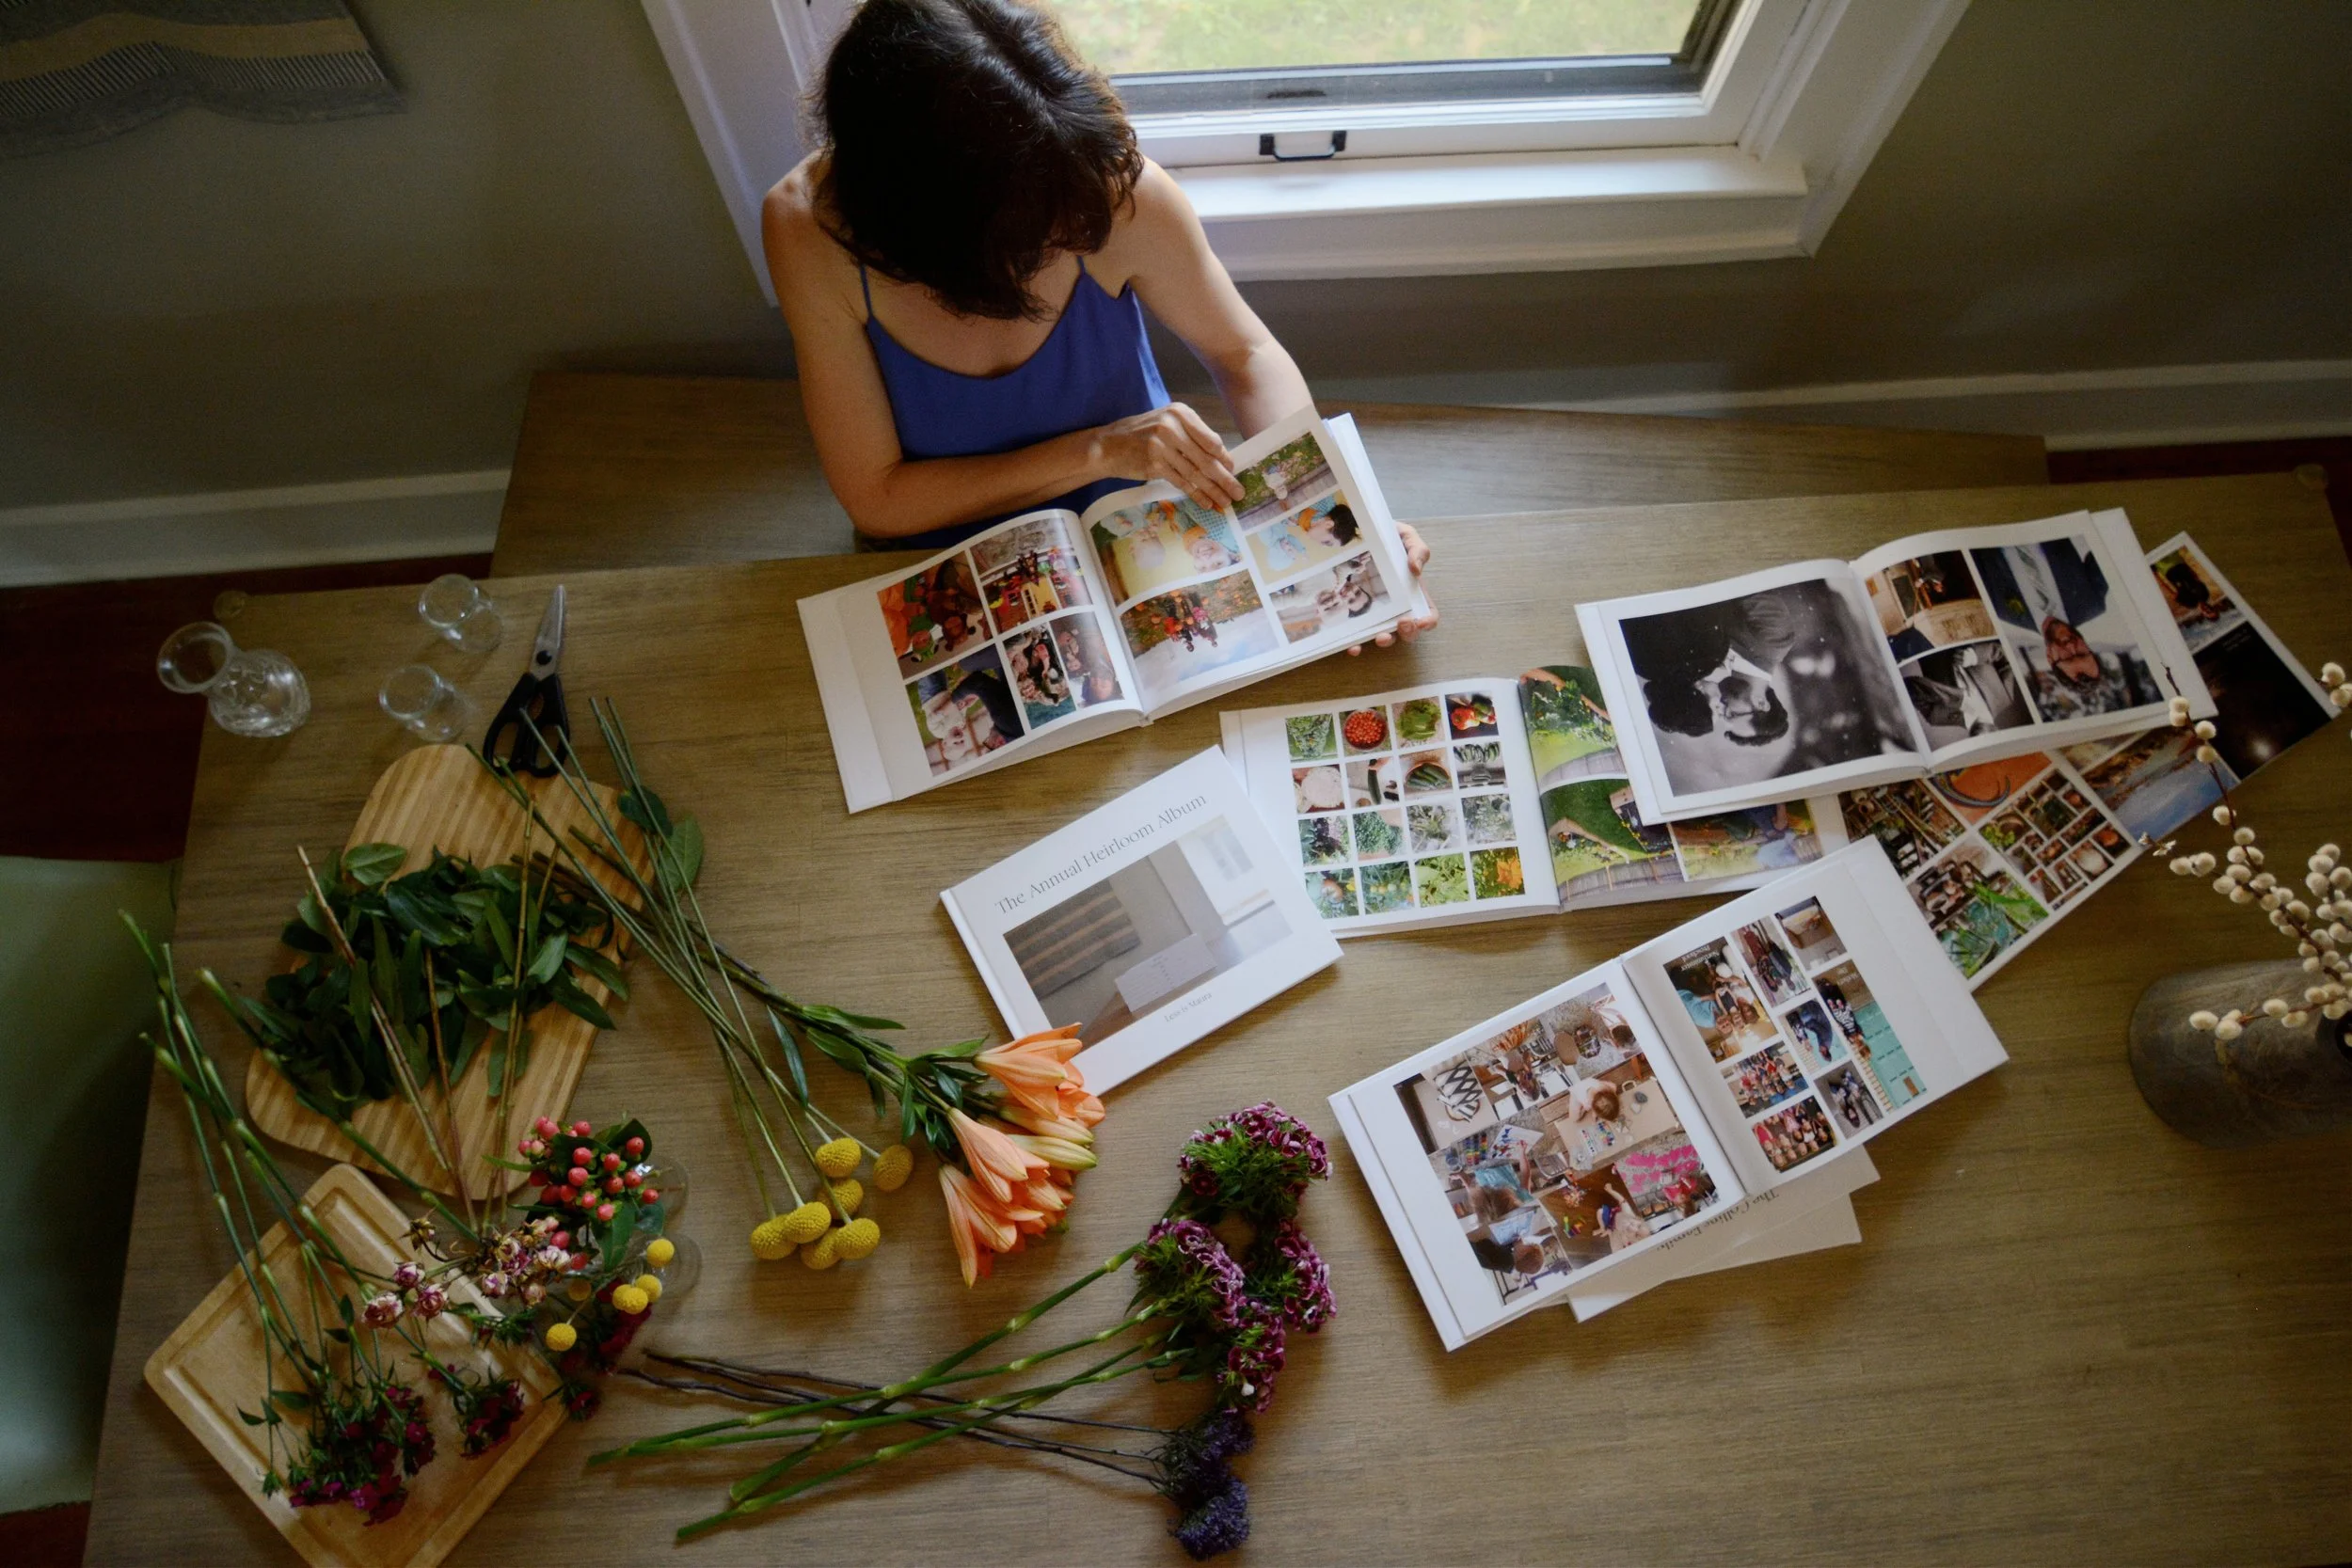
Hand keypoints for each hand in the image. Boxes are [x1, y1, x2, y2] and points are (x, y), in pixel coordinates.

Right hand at [1091, 403, 1244, 512]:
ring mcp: (1163, 445)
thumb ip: (1191, 436)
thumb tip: (1220, 459)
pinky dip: (1196, 494)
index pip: (1211, 440)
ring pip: (1196, 473)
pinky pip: (1182, 483)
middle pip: (1207, 459)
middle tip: (1238, 491)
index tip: (1234, 471)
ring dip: (1213, 490)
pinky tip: (1206, 502)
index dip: (1225, 458)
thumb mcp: (1166, 424)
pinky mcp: (1154, 464)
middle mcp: (1173, 426)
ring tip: (1225, 501)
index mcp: (1181, 413)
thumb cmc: (1140, 435)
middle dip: (1225, 478)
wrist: (1107, 445)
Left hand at [1349, 521, 1438, 654]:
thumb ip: (1417, 549)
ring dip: (1384, 641)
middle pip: (1409, 630)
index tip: (1421, 621)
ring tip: (1378, 637)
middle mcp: (1397, 607)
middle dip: (1408, 633)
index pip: (1428, 614)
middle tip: (1401, 624)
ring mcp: (1376, 612)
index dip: (1428, 622)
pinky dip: (1357, 644)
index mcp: (1413, 592)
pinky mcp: (1355, 614)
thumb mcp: (1406, 536)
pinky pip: (1358, 634)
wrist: (1359, 534)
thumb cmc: (1388, 537)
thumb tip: (1416, 569)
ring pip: (1385, 636)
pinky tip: (1351, 646)